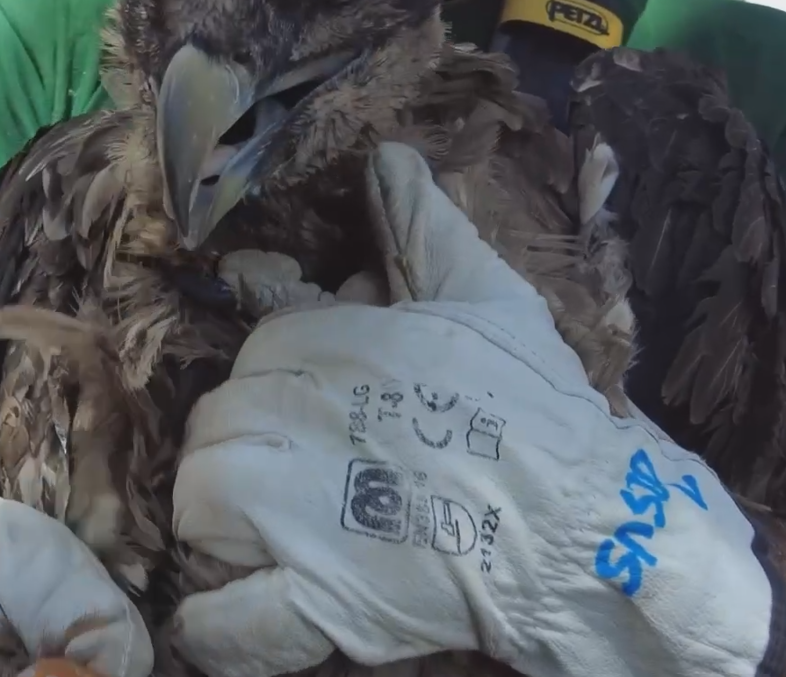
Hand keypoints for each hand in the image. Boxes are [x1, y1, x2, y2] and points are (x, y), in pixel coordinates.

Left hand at [170, 142, 785, 676]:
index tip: (303, 411)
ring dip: (214, 529)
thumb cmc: (538, 409)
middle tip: (280, 479)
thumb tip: (387, 158)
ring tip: (253, 539)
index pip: (249, 356)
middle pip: (209, 432)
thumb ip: (424, 227)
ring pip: (198, 510)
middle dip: (234, 453)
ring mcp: (298, 518)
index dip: (271, 385)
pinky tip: (220, 618)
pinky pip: (226, 623)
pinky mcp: (321, 604)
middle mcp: (293, 422)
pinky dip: (214, 628)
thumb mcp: (487, 296)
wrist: (588, 522)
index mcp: (323, 346)